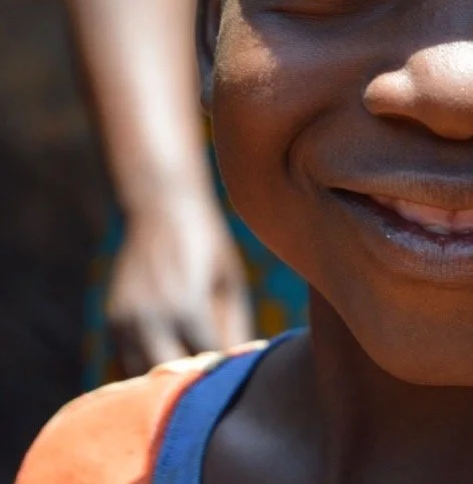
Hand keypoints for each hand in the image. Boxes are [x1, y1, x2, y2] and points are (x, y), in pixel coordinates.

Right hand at [106, 199, 254, 377]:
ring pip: (143, 374)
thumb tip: (240, 365)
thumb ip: (235, 326)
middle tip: (214, 383)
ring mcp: (126, 319)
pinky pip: (126, 358)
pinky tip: (169, 358)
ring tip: (189, 376)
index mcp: (186, 306)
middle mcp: (151, 317)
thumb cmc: (207, 244)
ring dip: (164, 380)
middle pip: (172, 377)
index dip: (225, 368)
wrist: (162, 208)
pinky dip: (146, 365)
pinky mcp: (112, 318)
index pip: (208, 359)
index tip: (239, 375)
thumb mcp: (228, 281)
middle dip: (193, 383)